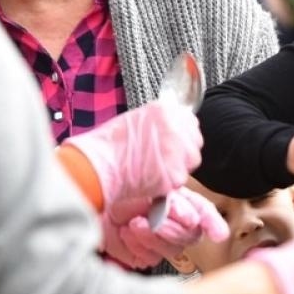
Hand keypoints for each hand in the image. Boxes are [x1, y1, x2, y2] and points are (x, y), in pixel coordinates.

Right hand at [65, 101, 201, 207]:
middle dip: (183, 151)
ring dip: (178, 166)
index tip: (173, 142)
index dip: (182, 134)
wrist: (99, 164)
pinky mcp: (174, 175)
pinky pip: (180, 179)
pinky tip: (152, 179)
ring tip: (156, 169)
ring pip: (191, 161)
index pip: (191, 121)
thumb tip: (175, 128)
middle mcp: (175, 128)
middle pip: (195, 141)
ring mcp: (177, 152)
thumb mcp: (137, 119)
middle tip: (164, 158)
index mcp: (165, 111)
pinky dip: (169, 182)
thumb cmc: (109, 143)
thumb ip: (160, 122)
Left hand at [101, 187, 230, 269]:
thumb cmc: (120, 190)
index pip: (205, 213)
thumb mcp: (150, 187)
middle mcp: (174, 224)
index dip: (213, 223)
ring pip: (172, 249)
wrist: (90, 199)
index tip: (218, 234)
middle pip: (190, 235)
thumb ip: (174, 202)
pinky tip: (127, 232)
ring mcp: (160, 241)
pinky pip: (150, 257)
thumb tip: (193, 218)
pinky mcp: (144, 255)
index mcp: (179, 203)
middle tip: (155, 218)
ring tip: (136, 222)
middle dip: (172, 228)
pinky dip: (137, 244)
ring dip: (153, 235)